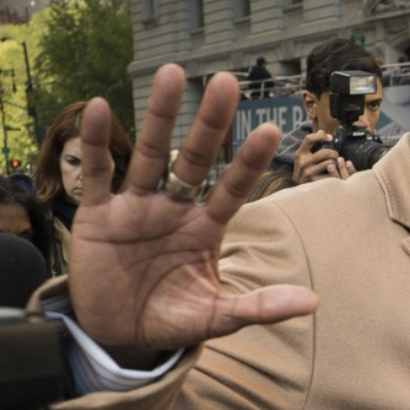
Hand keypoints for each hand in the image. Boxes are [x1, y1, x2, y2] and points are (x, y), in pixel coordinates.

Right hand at [68, 65, 318, 364]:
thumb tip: (313, 303)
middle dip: (210, 123)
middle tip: (228, 82)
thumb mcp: (218, 317)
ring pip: (149, 153)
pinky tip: (97, 107)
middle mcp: (174, 208)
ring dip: (160, 115)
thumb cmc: (172, 319)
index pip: (233, 188)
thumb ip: (261, 307)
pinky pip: (97, 173)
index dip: (248, 161)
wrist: (119, 335)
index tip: (270, 130)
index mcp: (206, 228)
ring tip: (173, 74)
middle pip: (195, 159)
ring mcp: (136, 207)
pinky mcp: (98, 214)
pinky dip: (96, 143)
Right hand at [292, 131, 355, 182]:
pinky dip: (335, 174)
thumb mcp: (306, 157)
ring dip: (335, 164)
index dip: (321, 136)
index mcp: (300, 154)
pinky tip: (335, 174)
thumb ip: (313, 144)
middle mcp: (301, 162)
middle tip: (337, 156)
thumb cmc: (306, 171)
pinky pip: (330, 175)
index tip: (330, 137)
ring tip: (336, 166)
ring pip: (329, 163)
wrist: (299, 193)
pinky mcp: (313, 183)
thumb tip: (321, 130)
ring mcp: (306, 173)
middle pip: (324, 152)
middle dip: (334, 153)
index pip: (309, 139)